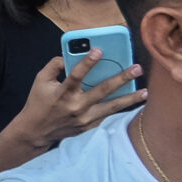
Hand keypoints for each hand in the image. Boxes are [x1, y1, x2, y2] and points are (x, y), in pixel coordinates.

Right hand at [9, 55, 144, 150]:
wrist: (36, 131)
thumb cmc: (38, 103)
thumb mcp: (40, 81)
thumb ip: (54, 66)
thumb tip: (69, 55)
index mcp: (62, 93)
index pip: (76, 75)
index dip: (87, 62)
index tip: (99, 50)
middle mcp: (76, 106)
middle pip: (102, 90)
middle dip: (121, 78)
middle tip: (137, 68)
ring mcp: (84, 118)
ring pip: (112, 107)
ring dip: (130, 98)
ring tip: (146, 91)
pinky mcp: (89, 126)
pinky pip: (108, 116)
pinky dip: (121, 110)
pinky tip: (135, 103)